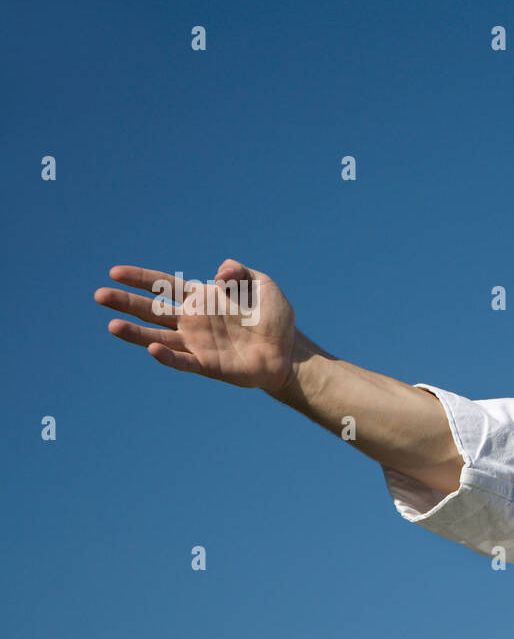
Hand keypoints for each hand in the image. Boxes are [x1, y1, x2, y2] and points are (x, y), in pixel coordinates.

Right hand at [96, 259, 296, 391]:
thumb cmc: (274, 318)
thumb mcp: (262, 285)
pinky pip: (182, 361)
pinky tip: (151, 348)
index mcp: (202, 299)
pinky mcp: (207, 365)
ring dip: (135, 332)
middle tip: (99, 294)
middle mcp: (193, 321)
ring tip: (112, 325)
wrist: (288, 352)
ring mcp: (197, 344)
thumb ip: (239, 273)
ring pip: (158, 337)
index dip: (141, 279)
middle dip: (126, 302)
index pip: (164, 286)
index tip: (115, 272)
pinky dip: (166, 356)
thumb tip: (218, 273)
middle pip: (153, 310)